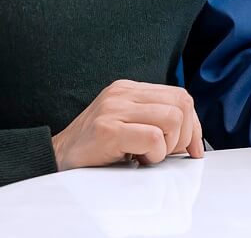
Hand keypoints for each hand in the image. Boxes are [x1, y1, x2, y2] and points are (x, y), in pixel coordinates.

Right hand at [51, 80, 204, 169]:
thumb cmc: (94, 147)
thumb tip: (191, 137)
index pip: (180, 96)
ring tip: (149, 156)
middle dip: (184, 136)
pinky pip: (153, 137)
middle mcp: (122, 93)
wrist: (56, 158)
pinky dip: (155, 154)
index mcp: (129, 89)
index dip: (194, 125)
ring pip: (173, 119)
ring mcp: (114, 109)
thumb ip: (153, 119)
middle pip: (182, 104)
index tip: (193, 149)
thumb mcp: (126, 124)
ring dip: (168, 146)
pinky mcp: (109, 130)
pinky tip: (138, 160)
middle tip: (165, 154)